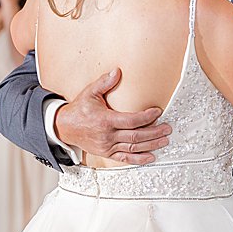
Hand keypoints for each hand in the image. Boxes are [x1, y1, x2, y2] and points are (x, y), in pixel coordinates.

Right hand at [52, 68, 171, 165]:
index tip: (158, 112)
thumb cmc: (79, 109)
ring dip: (151, 145)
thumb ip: (104, 82)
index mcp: (105, 120)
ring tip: (164, 140)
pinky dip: (139, 159)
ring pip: (133, 148)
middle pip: (136, 136)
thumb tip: (117, 71)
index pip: (132, 120)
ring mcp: (107, 146)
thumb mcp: (90, 93)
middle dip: (155, 132)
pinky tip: (151, 157)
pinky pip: (125, 159)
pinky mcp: (106, 153)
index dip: (147, 117)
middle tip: (167, 128)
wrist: (64, 127)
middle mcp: (107, 136)